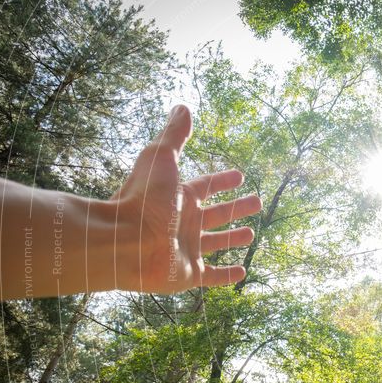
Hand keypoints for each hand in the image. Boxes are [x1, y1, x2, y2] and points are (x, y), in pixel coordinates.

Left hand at [111, 105, 261, 292]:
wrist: (124, 242)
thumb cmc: (142, 199)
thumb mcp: (160, 158)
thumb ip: (174, 135)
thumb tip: (183, 106)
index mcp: (180, 197)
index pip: (207, 186)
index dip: (223, 180)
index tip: (240, 176)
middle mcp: (185, 223)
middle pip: (217, 214)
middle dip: (237, 208)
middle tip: (257, 202)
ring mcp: (187, 249)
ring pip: (217, 243)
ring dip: (234, 238)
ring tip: (252, 233)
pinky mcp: (189, 274)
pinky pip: (213, 276)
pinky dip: (228, 276)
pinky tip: (243, 272)